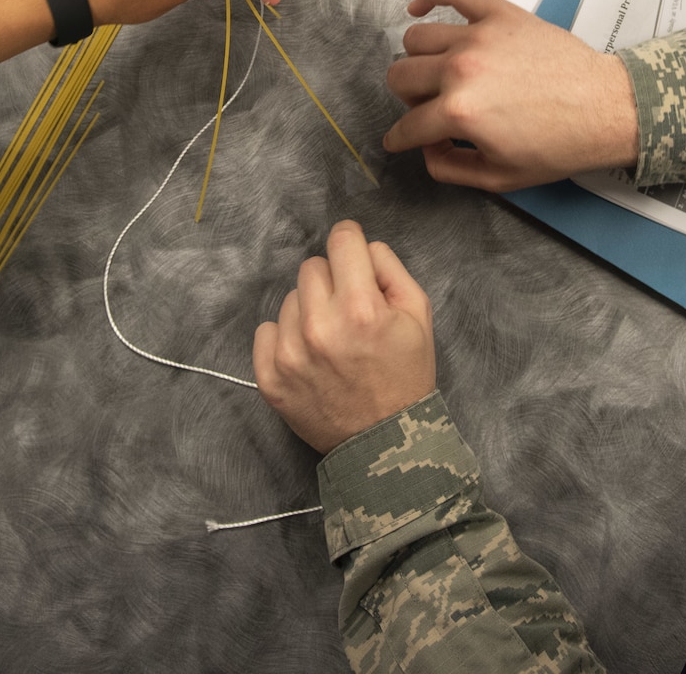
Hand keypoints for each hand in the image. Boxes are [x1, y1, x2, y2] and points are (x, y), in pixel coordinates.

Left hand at [253, 220, 435, 454]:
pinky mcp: (271, 378)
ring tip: (332, 341)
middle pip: (311, 267)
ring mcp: (291, 354)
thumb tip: (362, 246)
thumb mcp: (419, 315)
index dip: (351, 243)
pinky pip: (266, 331)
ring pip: (290, 299)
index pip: (341, 240)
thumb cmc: (406, 377)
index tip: (352, 257)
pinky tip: (310, 357)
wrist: (385, 444)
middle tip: (349, 311)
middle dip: (332, 282)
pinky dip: (286, 338)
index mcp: (361, 308)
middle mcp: (320, 327)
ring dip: (309, 311)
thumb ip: (391, 269)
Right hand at [383, 0, 638, 190]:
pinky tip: (419, 9)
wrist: (606, 109)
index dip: (399, 139)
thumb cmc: (561, 144)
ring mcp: (479, 36)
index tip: (400, 140)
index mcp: (459, 113)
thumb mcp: (500, 177)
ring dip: (420, 60)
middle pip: (401, 76)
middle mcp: (461, 70)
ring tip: (439, 73)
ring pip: (417, 38)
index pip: (407, 126)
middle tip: (431, 109)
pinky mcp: (499, 14)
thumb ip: (450, 168)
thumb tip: (427, 151)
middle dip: (409, 100)